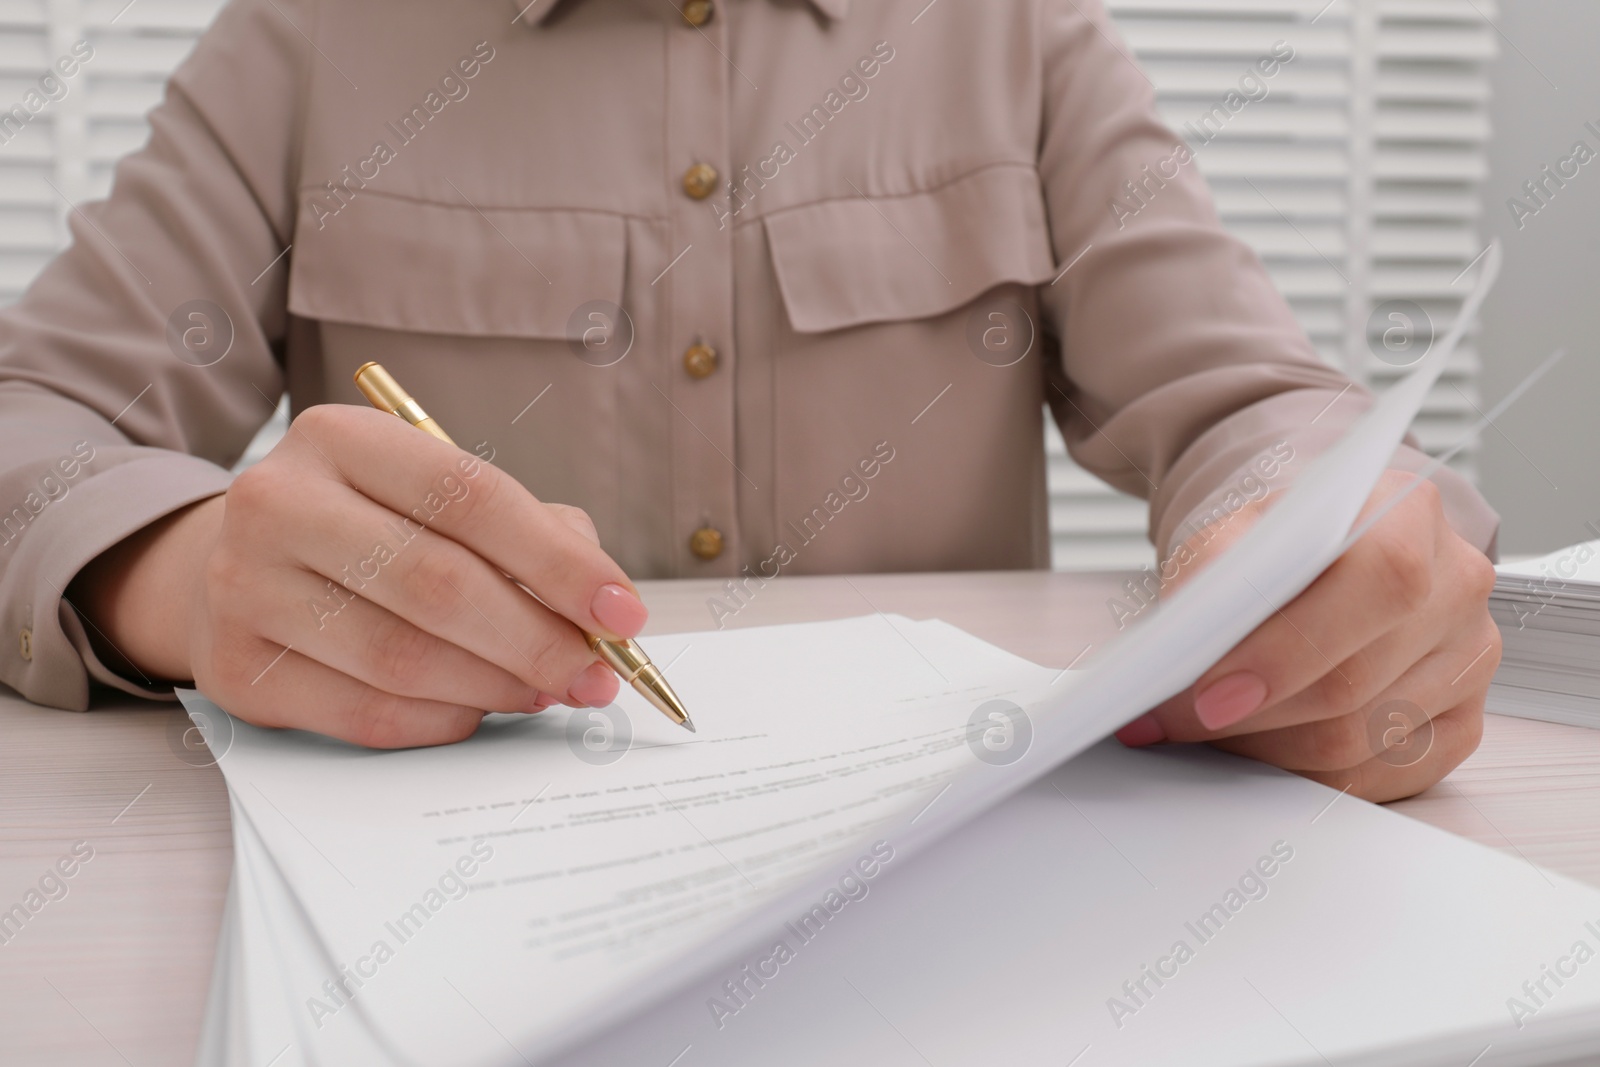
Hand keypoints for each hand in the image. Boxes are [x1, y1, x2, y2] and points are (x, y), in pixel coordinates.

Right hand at [71, 405, 647, 747]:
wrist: (227, 565)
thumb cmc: (366, 528)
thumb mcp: (436, 497)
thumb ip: (527, 531)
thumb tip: (599, 607)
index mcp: (341, 438)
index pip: (471, 497)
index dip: (559, 563)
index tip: (622, 613)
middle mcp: (279, 503)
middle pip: (438, 584)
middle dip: (538, 639)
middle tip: (596, 674)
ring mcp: (245, 587)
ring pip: (403, 658)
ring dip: (497, 685)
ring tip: (547, 690)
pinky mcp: (235, 668)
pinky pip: (363, 712)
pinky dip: (441, 719)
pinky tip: (479, 708)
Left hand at [1116, 469, 1499, 801]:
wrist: (1322, 560)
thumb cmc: (1283, 548)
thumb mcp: (1237, 533)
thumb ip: (1215, 578)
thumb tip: (1178, 651)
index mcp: (1409, 515)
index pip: (1374, 584)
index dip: (1285, 650)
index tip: (1209, 693)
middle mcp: (1456, 584)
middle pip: (1355, 679)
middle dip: (1251, 714)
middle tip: (1181, 721)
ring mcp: (1469, 658)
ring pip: (1358, 738)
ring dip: (1266, 747)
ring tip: (1212, 731)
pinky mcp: (1462, 721)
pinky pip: (1377, 775)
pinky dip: (1304, 774)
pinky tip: (1261, 749)